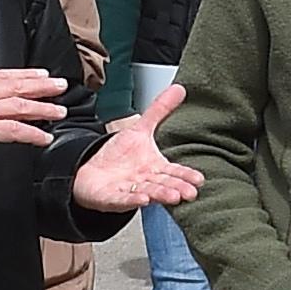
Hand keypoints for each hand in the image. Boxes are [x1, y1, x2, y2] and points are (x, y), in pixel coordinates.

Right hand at [0, 68, 68, 176]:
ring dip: (43, 108)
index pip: (0, 76)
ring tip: (60, 111)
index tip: (41, 75)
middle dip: (40, 85)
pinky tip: (44, 138)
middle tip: (62, 85)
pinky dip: (32, 133)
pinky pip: (13, 130)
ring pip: (18, 105)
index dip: (23, 74)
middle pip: (14, 85)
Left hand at [70, 82, 203, 211]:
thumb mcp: (140, 130)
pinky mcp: (111, 199)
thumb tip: (179, 88)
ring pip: (148, 193)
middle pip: (164, 185)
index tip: (199, 179)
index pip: (174, 172)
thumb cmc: (119, 156)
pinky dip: (131, 201)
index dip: (186, 176)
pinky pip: (122, 200)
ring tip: (173, 197)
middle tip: (190, 193)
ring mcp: (129, 191)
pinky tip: (142, 199)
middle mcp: (146, 181)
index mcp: (155, 167)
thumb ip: (159, 110)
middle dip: (176, 188)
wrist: (91, 173)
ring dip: (160, 195)